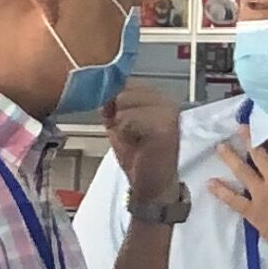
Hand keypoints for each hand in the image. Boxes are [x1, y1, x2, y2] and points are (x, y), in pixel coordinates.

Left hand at [104, 84, 183, 212]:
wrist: (152, 186)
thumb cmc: (139, 158)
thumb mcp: (119, 125)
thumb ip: (111, 106)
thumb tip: (100, 91)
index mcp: (157, 97)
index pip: (125, 82)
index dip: (114, 102)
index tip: (120, 121)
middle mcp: (166, 100)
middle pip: (124, 90)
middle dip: (118, 113)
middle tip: (130, 133)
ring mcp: (167, 111)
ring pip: (124, 103)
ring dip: (122, 124)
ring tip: (134, 138)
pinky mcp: (164, 126)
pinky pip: (129, 118)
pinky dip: (126, 132)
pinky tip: (138, 143)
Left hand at [214, 129, 267, 268]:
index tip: (265, 124)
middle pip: (258, 151)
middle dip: (249, 137)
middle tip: (241, 127)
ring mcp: (260, 194)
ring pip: (242, 170)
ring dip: (230, 156)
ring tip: (220, 146)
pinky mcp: (252, 212)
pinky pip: (233, 200)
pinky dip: (221, 191)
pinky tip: (210, 183)